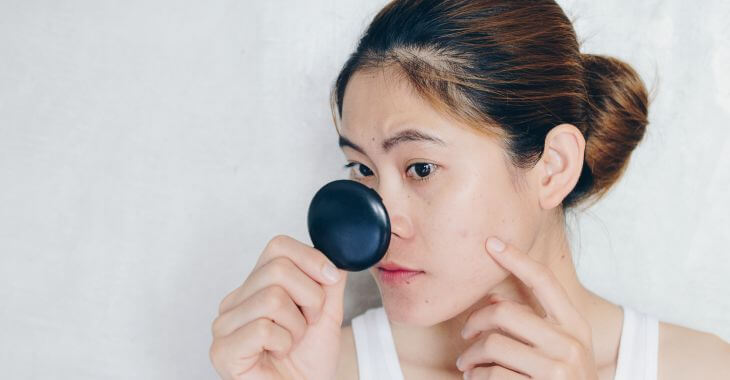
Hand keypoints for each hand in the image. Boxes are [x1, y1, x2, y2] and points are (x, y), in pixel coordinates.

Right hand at [209, 235, 347, 379]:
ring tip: (291, 342)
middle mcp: (234, 301)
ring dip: (296, 326)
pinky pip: (263, 328)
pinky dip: (283, 343)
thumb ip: (329, 280)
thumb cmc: (309, 360)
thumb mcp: (327, 312)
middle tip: (308, 324)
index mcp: (255, 286)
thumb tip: (337, 250)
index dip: (310, 259)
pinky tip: (277, 354)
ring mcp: (224, 325)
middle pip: (278, 269)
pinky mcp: (222, 351)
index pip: (278, 246)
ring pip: (272, 298)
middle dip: (309, 297)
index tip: (331, 280)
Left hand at [456, 237, 597, 378]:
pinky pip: (492, 374)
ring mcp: (558, 370)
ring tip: (468, 365)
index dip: (517, 258)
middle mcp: (571, 344)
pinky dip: (476, 377)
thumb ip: (534, 323)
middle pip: (505, 313)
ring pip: (493, 344)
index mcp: (574, 325)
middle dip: (475, 322)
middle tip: (465, 335)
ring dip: (471, 356)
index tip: (491, 243)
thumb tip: (491, 296)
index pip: (544, 281)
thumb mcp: (558, 348)